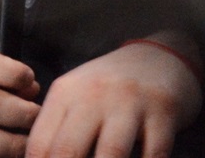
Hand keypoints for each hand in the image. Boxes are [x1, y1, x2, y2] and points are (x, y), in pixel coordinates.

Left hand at [25, 32, 201, 157]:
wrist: (161, 56)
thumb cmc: (111, 86)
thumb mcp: (78, 96)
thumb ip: (58, 129)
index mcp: (66, 93)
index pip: (41, 144)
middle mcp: (95, 94)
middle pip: (69, 150)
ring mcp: (130, 101)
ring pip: (111, 155)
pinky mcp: (163, 111)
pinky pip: (153, 155)